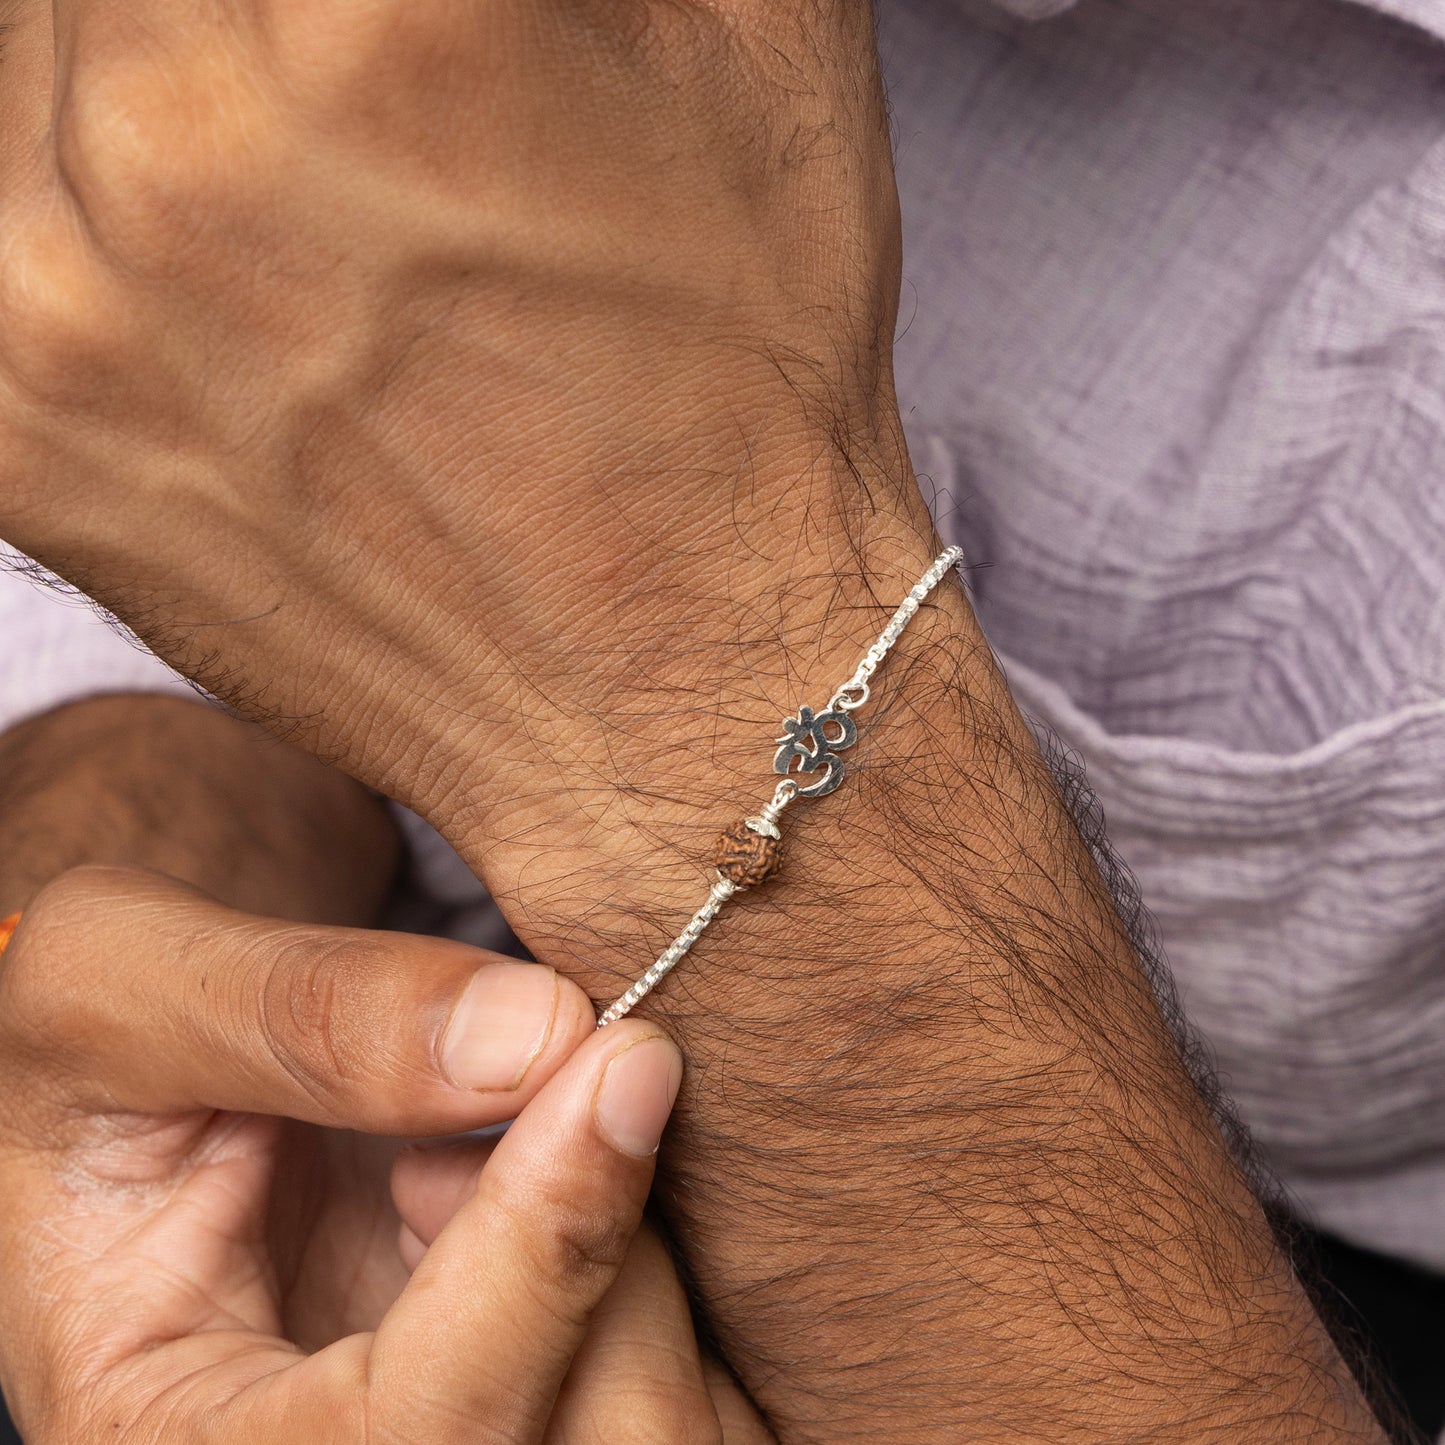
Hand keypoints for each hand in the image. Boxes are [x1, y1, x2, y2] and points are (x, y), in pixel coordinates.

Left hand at [0, 0, 920, 883]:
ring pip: (24, 40)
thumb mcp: (755, 36)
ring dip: (135, 50)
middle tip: (331, 88)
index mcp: (389, 12)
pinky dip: (69, 166)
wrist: (678, 685)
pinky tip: (214, 242)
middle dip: (244, 14)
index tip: (381, 31)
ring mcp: (59, 301)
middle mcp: (184, 145)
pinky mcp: (14, 429)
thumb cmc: (743, 383)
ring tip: (291, 162)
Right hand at [0, 866, 721, 1442]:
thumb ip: (302, 1011)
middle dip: (608, 1258)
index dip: (537, 1261)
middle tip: (552, 1097)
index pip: (402, 1440)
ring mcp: (454, 1437)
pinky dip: (655, 1263)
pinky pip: (683, 1391)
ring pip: (658, 1432)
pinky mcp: (535, 1402)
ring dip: (640, 1259)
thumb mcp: (123, 984)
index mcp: (177, 1442)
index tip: (623, 1066)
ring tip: (510, 1148)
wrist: (172, 1063)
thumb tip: (542, 1037)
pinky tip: (547, 1188)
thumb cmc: (114, 1034)